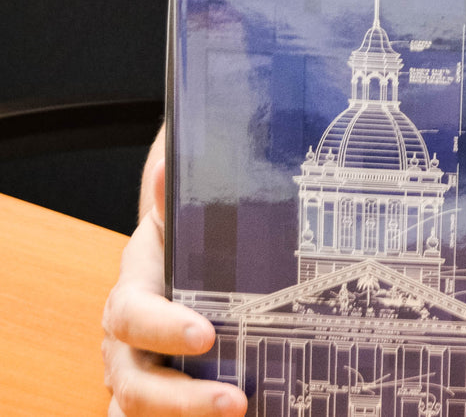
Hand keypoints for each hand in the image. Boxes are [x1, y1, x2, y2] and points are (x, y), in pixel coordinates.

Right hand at [101, 146, 247, 415]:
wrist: (180, 261)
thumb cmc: (186, 239)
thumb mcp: (182, 215)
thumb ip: (175, 197)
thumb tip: (165, 167)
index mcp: (131, 292)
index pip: (133, 316)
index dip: (164, 328)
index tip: (206, 335)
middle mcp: (125, 344)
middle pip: (135, 385)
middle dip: (183, 400)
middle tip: (236, 402)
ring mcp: (137, 377)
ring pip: (139, 415)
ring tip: (240, 413)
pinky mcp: (157, 400)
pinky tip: (246, 415)